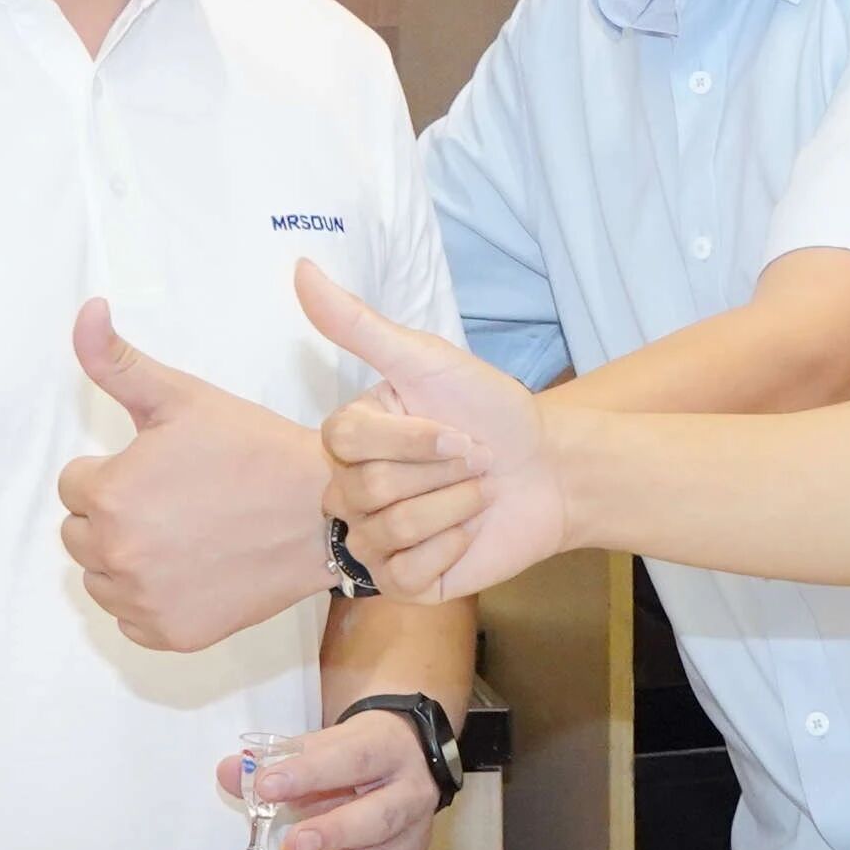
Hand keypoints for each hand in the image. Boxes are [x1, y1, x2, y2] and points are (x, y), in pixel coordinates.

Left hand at [57, 301, 343, 650]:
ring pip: (101, 579)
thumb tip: (86, 308)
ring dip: (126, 559)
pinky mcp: (172, 635)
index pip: (74, 485)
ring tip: (182, 532)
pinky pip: (131, 620)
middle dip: (114, 514)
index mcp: (110, 495)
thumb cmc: (251, 449)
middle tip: (173, 499)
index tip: (162, 468)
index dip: (115, 470)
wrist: (320, 511)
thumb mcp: (181, 396)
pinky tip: (190, 569)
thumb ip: (116, 360)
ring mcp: (144, 602)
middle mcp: (117, 556)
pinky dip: (150, 600)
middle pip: (80, 534)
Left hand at [232, 711, 439, 849]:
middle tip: (293, 846)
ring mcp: (417, 829)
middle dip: (335, 833)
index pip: (351, 759)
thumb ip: (275, 760)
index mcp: (386, 748)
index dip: (309, 774)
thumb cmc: (354, 753)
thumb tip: (229, 773)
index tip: (267, 788)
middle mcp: (411, 789)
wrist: (406, 757)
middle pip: (379, 815)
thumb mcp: (320, 745)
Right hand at [301, 262, 559, 596]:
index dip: (411, 440)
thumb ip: (357, 323)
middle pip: (366, 491)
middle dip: (441, 473)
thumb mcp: (427, 359)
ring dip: (454, 508)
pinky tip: (469, 533)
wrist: (549, 469)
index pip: (345, 443)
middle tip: (474, 463)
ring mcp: (373, 540)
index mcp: (349, 438)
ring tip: (477, 494)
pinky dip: (451, 550)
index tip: (457, 431)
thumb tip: (300, 267)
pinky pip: (404, 575)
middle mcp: (350, 490)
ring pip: (390, 532)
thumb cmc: (491, 412)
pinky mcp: (403, 582)